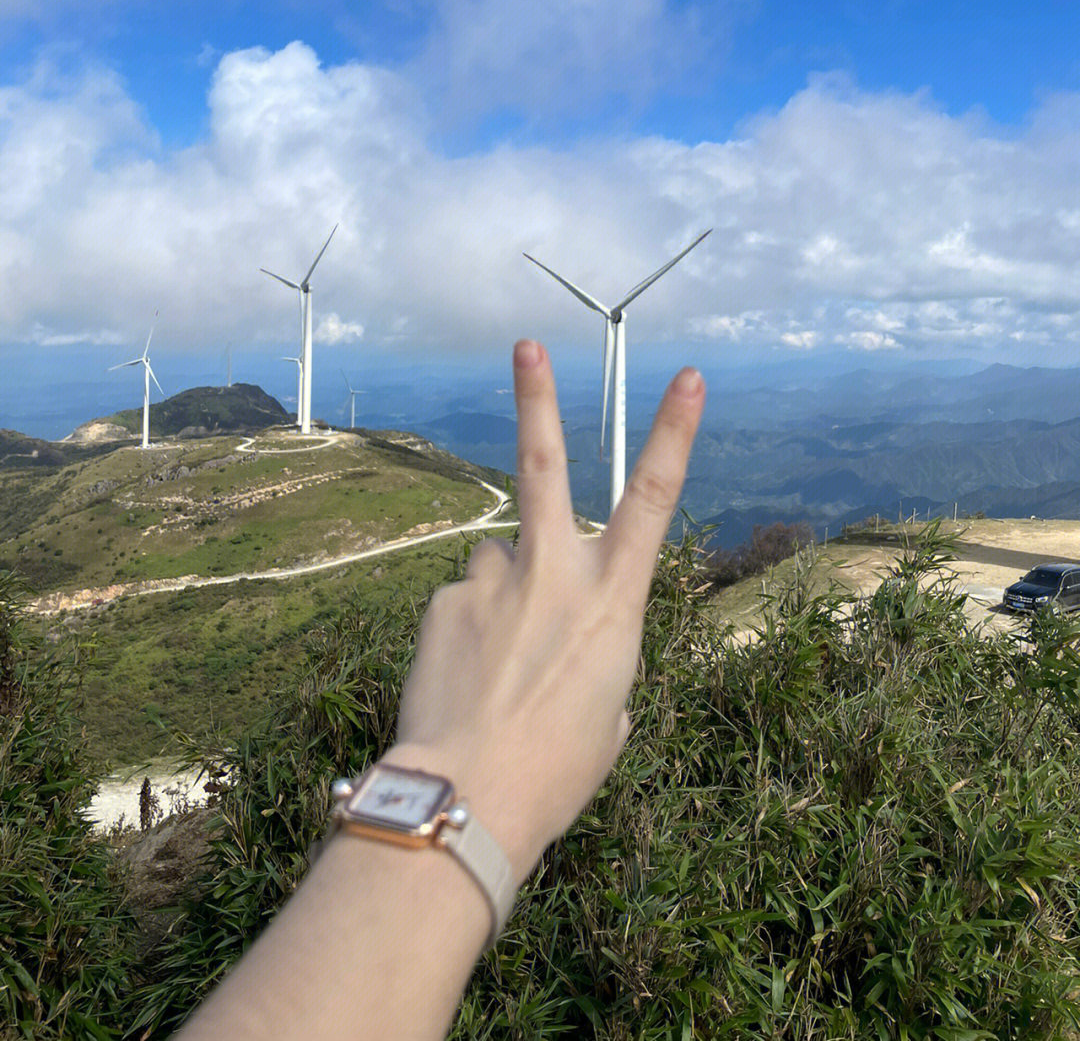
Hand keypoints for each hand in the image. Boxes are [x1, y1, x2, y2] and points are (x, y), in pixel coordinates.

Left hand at [387, 338, 704, 884]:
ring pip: (499, 558)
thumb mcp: (611, 716)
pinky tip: (464, 679)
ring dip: (502, 590)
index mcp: (613, 601)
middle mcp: (553, 572)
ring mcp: (492, 579)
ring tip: (495, 663)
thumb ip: (598, 659)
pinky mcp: (444, 599)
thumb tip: (566, 644)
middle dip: (536, 399)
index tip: (688, 377)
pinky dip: (468, 629)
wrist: (470, 797)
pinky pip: (464, 600)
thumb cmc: (558, 770)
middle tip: (525, 346)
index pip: (654, 499)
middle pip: (544, 465)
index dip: (674, 433)